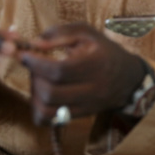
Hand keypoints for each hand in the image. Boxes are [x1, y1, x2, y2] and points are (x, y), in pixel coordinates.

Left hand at [20, 23, 146, 126]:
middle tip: (34, 66)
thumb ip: (60, 33)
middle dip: (35, 77)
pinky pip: (50, 121)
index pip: (59, 70)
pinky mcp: (79, 116)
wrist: (128, 77)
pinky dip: (39, 110)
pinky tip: (42, 95)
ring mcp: (86, 106)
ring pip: (48, 111)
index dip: (37, 63)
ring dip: (35, 95)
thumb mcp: (87, 33)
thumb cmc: (103, 51)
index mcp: (95, 64)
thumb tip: (34, 44)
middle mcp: (92, 89)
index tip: (26, 55)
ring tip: (38, 80)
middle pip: (51, 92)